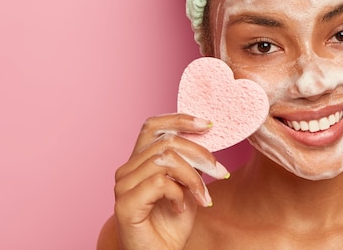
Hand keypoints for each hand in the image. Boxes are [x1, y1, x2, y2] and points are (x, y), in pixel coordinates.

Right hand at [112, 113, 229, 249]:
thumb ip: (190, 161)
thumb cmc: (172, 222)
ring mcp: (122, 186)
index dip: (180, 119)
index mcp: (139, 161)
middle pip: (166, 142)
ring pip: (165, 160)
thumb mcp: (188, 184)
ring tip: (203, 197)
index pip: (153, 126)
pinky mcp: (124, 204)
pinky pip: (160, 183)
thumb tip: (207, 134)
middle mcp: (127, 170)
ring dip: (193, 178)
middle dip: (199, 154)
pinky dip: (179, 193)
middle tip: (220, 172)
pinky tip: (182, 208)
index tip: (208, 125)